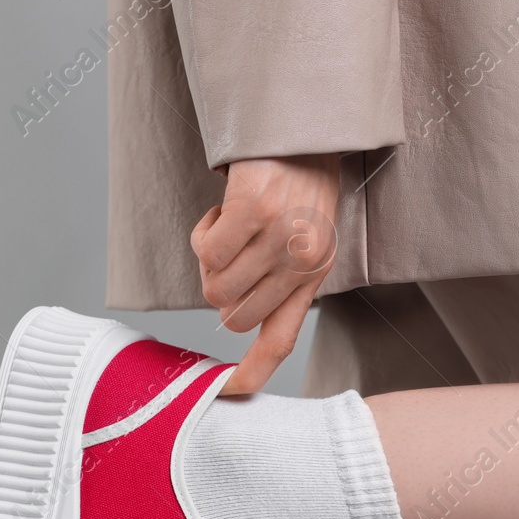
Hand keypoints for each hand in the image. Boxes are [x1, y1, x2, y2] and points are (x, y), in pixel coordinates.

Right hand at [192, 153, 340, 393]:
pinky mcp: (253, 208)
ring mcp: (278, 236)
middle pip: (233, 316)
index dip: (253, 371)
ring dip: (209, 260)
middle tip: (229, 256)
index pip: (280, 338)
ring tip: (231, 228)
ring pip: (214, 286)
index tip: (227, 392)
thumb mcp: (308, 239)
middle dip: (219, 291)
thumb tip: (233, 317)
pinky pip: (205, 250)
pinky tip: (223, 210)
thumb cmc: (303, 184)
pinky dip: (204, 233)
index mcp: (314, 276)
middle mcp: (301, 262)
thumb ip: (282, 280)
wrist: (308, 126)